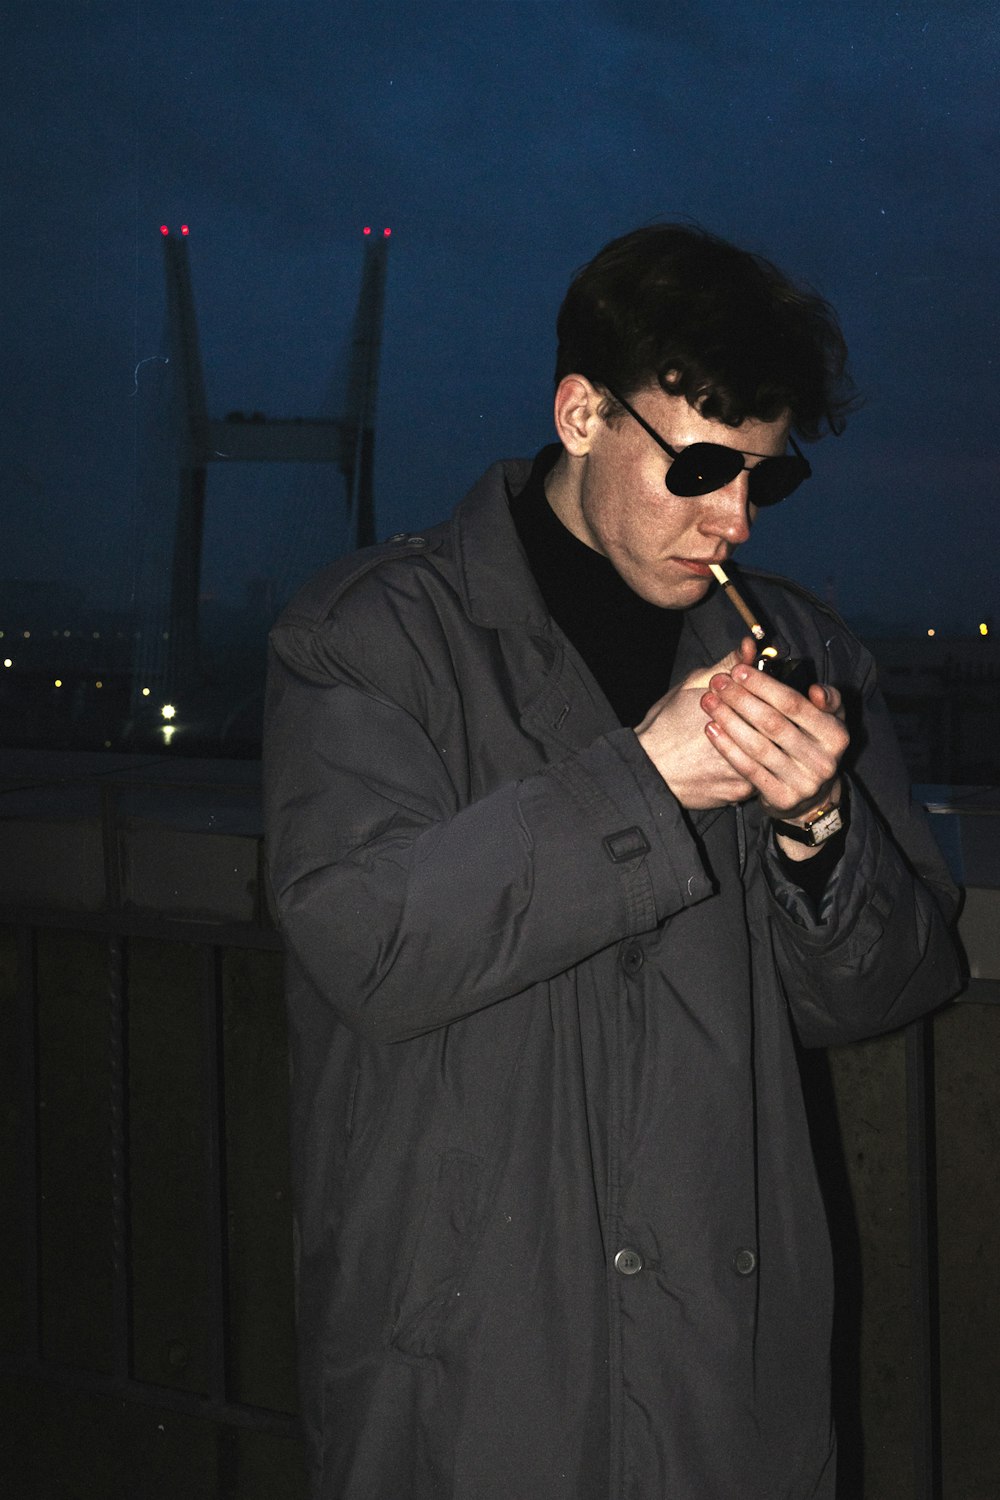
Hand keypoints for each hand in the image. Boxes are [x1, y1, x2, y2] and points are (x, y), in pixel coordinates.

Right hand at [636, 638, 760, 808]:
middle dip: (768, 718)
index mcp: (736, 715)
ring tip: (749, 734)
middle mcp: (747, 747)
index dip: (769, 691)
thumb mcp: (692, 686)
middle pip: (774, 730)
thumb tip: (748, 647)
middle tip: (754, 714)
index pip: (772, 700)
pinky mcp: (739, 793)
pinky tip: (738, 756)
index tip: (760, 689)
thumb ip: (726, 666)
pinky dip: (752, 764)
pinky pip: (756, 776)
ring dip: (763, 743)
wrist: (647, 769)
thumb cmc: (665, 726)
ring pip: (768, 755)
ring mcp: (746, 773)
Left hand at [699, 652, 848, 828]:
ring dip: (729, 720)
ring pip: (758, 746)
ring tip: (708, 702)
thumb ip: (827, 698)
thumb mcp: (828, 720)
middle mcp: (823, 760)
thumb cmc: (814, 746)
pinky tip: (711, 729)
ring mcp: (802, 782)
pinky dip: (727, 748)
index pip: (794, 704)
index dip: (763, 685)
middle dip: (740, 699)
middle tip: (717, 683)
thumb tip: (816, 689)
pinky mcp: (782, 798)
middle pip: (772, 723)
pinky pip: (749, 769)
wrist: (811, 798)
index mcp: (836, 734)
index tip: (738, 670)